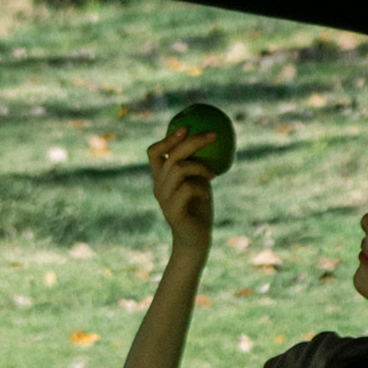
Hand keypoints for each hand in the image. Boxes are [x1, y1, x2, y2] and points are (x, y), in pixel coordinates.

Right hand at [148, 120, 216, 258]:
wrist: (195, 241)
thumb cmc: (199, 209)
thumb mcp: (199, 181)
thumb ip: (198, 164)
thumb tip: (212, 139)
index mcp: (161, 178)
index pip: (154, 152)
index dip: (167, 138)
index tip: (185, 127)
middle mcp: (158, 186)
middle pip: (171, 156)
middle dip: (193, 141)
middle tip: (213, 135)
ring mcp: (164, 199)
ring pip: (179, 169)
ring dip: (201, 167)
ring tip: (213, 175)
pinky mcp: (172, 211)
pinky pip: (188, 188)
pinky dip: (202, 188)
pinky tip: (207, 197)